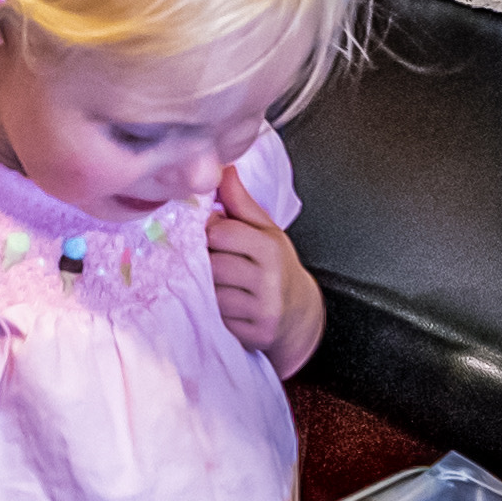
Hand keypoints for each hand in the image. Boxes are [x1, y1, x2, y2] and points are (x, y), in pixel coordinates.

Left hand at [209, 166, 323, 372]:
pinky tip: (219, 302)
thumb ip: (239, 201)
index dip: (209, 232)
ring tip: (214, 281)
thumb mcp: (264, 230)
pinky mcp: (252, 334)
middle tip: (209, 260)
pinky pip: (214, 317)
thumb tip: (223, 166)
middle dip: (204, 261)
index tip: (211, 234)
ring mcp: (262, 310)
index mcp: (271, 248)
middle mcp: (269, 280)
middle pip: (212, 263)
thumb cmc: (274, 265)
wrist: (299, 314)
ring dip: (203, 286)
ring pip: (209, 292)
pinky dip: (209, 309)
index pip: (221, 233)